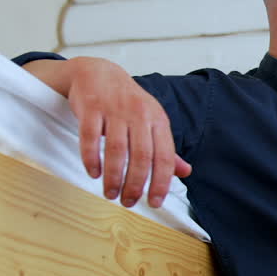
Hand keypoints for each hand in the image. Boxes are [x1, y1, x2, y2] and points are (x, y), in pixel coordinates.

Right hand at [26, 56, 190, 207]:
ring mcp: (115, 109)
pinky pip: (91, 137)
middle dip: (135, 184)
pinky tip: (93, 173)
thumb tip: (185, 172)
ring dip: (113, 177)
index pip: (165, 157)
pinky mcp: (91, 107)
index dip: (161, 183)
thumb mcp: (152, 122)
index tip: (154, 202)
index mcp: (158, 120)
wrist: (99, 72)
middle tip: (128, 202)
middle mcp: (139, 114)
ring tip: (110, 193)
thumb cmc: (128, 102)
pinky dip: (91, 158)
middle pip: (141, 156)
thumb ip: (166, 148)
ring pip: (117, 149)